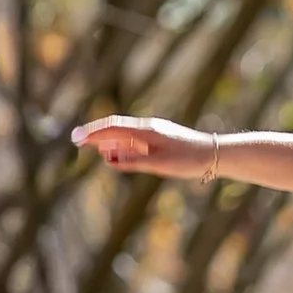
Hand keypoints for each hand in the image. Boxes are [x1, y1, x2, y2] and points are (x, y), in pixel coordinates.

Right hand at [73, 114, 212, 176]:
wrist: (215, 154)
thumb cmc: (188, 160)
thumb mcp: (158, 164)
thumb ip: (133, 161)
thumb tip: (107, 158)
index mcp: (146, 131)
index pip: (113, 128)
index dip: (93, 133)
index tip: (76, 139)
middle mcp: (148, 128)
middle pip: (116, 128)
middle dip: (96, 134)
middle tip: (77, 140)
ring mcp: (155, 133)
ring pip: (125, 134)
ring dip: (108, 139)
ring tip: (92, 146)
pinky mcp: (161, 139)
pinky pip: (135, 139)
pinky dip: (121, 144)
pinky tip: (117, 151)